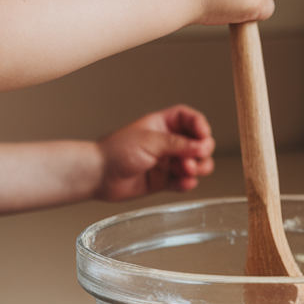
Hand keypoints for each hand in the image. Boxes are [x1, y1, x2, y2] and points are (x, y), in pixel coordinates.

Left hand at [95, 105, 215, 199]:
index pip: (189, 119)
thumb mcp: (151, 141)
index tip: (204, 135)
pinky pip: (183, 182)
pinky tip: (185, 184)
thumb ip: (178, 144)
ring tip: (189, 171)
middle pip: (197, 143)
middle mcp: (166, 143)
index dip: (199, 125)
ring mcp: (166, 162)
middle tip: (197, 158)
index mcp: (162, 125)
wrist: (99, 175)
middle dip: (201, 151)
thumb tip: (202, 146)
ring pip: (194, 164)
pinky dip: (187, 184)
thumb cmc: (116, 152)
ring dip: (197, 168)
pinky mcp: (163, 181)